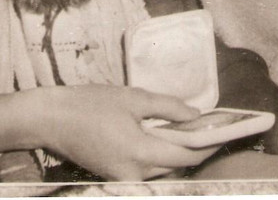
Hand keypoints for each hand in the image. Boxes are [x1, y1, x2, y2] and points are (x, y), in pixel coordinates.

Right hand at [0, 85, 218, 180]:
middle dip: (197, 149)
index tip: (226, 131)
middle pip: (177, 166)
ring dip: (179, 153)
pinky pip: (148, 171)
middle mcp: (134, 174)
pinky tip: (167, 137)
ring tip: (193, 130)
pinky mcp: (116, 178)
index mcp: (140, 152)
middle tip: (212, 128)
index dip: (208, 144)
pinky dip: (161, 157)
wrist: (51, 120)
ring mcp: (124, 180)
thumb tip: (196, 116)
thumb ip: (169, 108)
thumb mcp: (134, 98)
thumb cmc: (91, 104)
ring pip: (163, 170)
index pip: (186, 155)